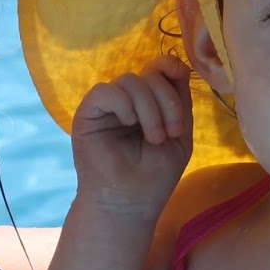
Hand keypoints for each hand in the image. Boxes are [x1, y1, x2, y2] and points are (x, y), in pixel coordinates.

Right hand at [71, 55, 193, 216]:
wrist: (129, 204)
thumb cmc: (154, 175)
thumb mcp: (179, 134)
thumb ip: (179, 100)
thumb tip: (179, 65)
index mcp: (148, 103)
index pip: (158, 68)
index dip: (171, 68)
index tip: (181, 88)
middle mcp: (127, 101)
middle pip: (149, 74)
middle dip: (167, 101)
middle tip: (170, 133)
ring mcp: (107, 107)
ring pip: (130, 81)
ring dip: (150, 109)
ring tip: (154, 138)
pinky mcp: (88, 114)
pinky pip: (105, 91)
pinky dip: (123, 104)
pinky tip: (129, 123)